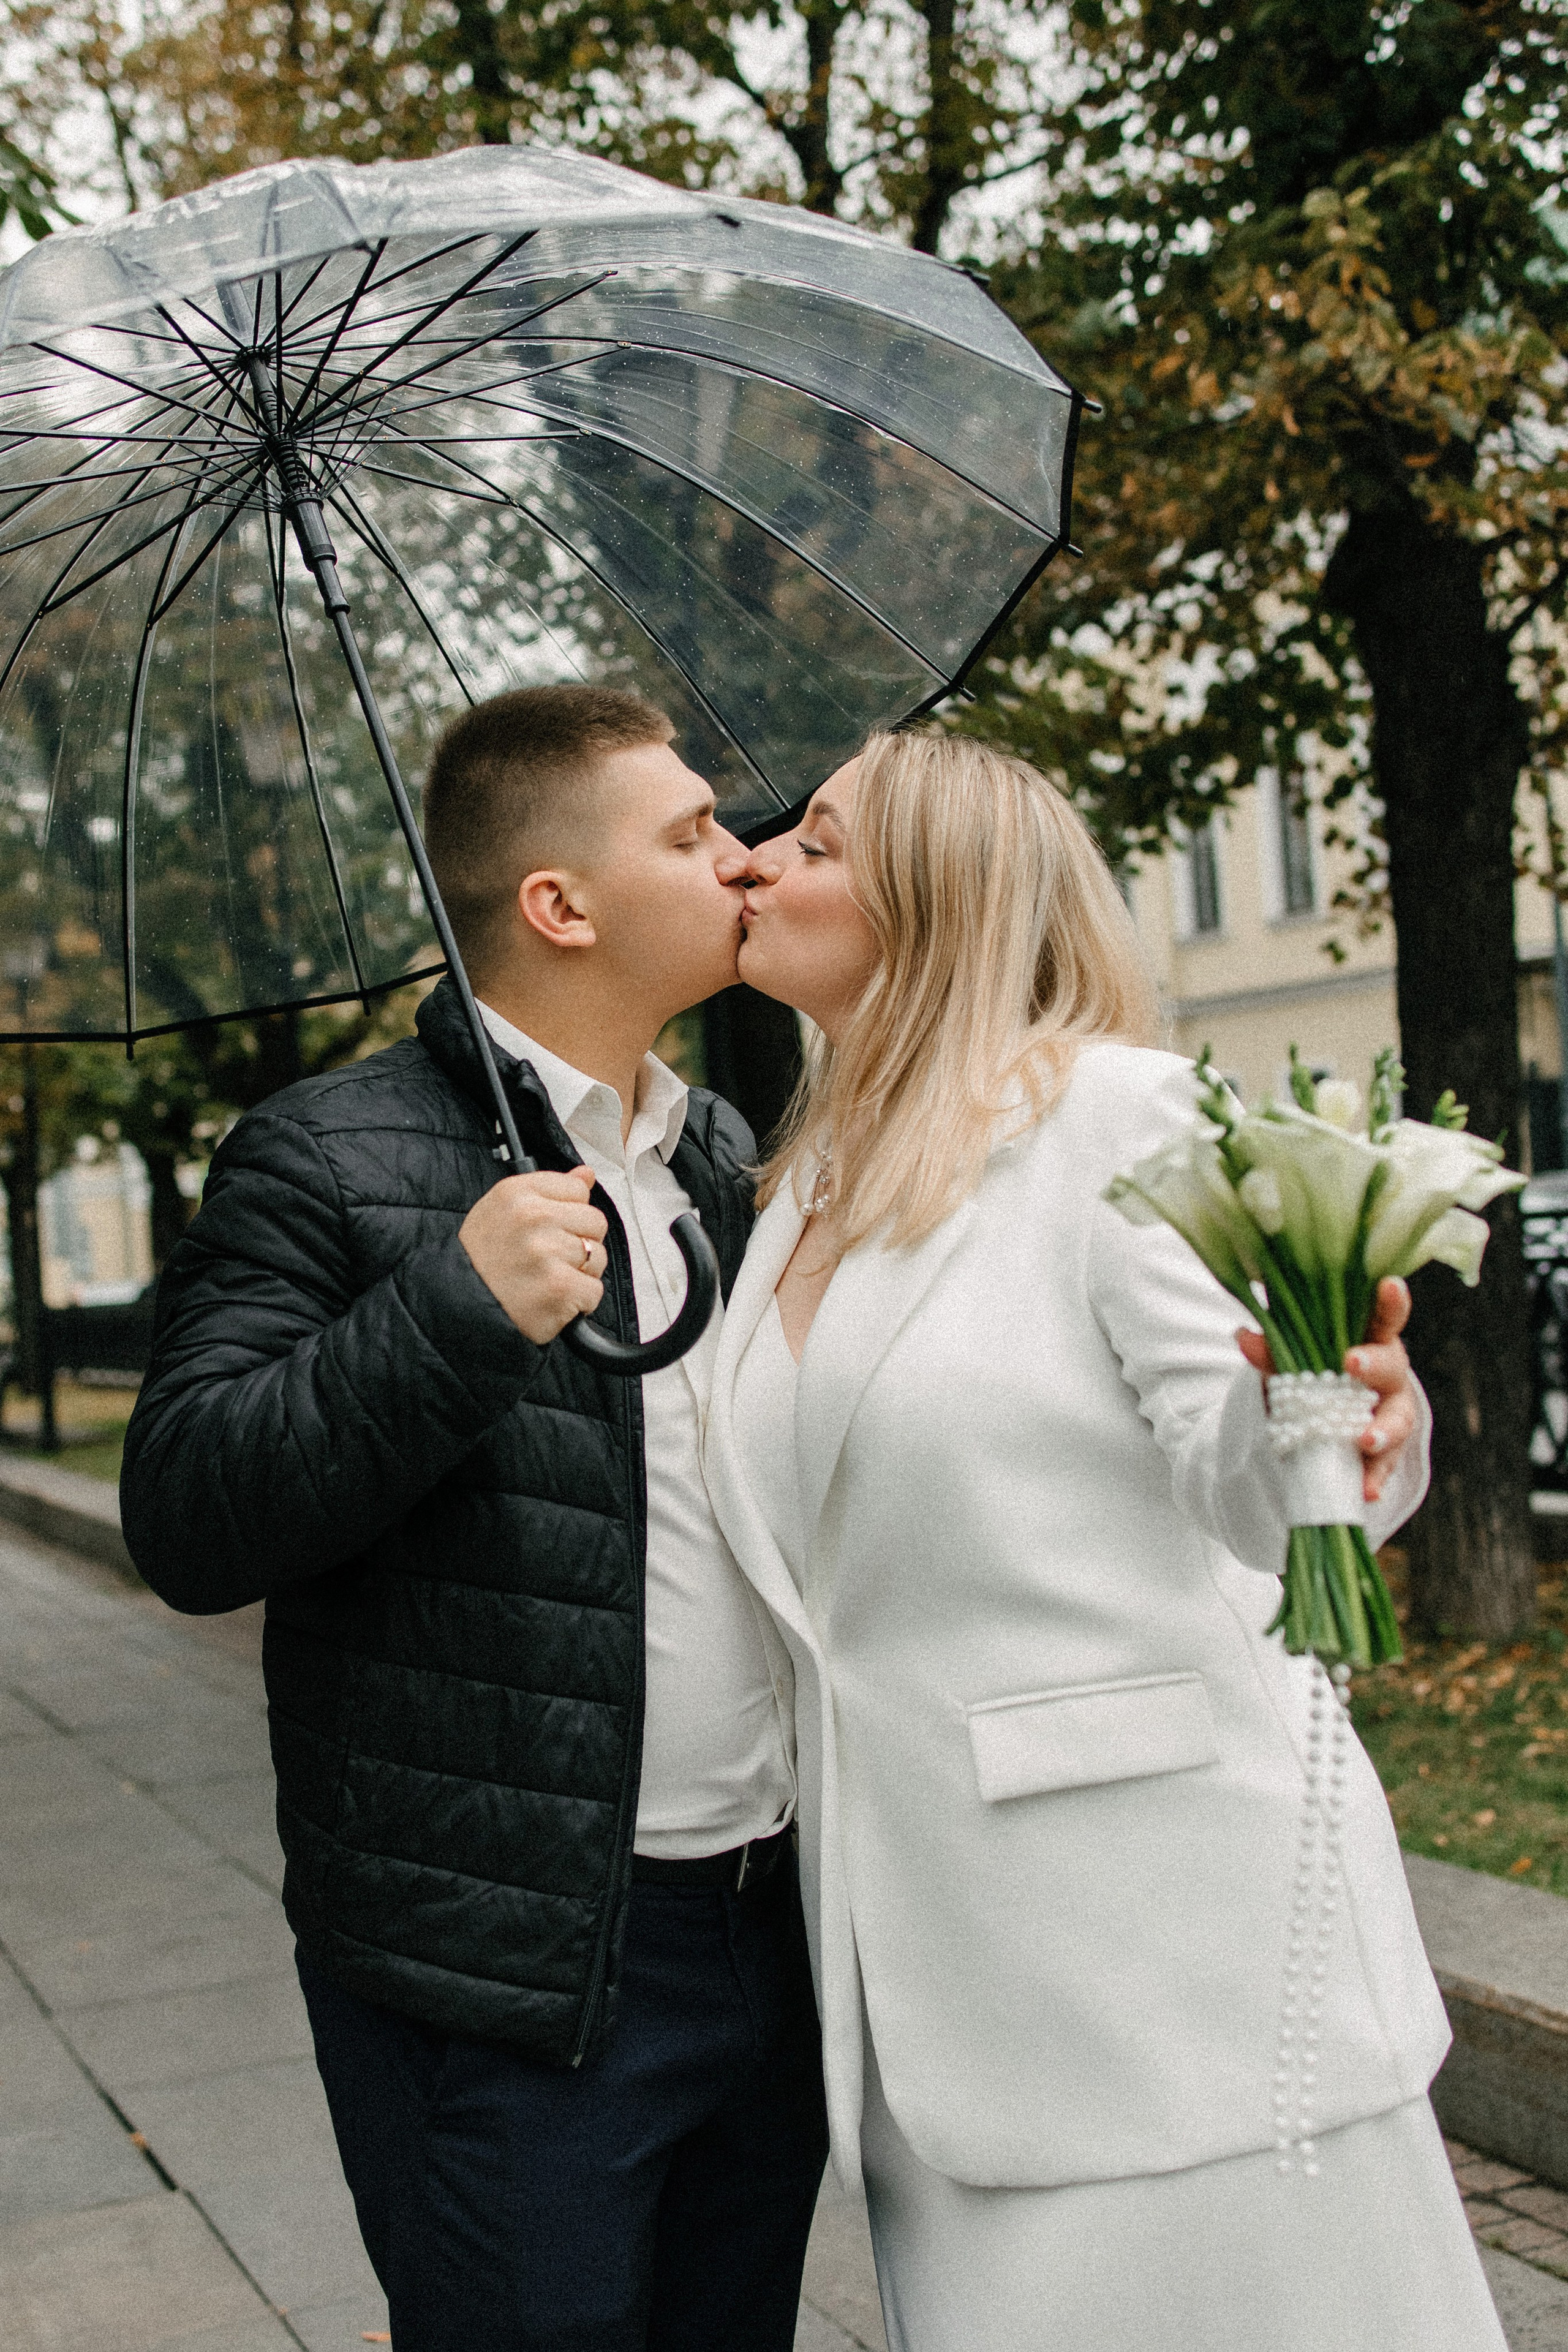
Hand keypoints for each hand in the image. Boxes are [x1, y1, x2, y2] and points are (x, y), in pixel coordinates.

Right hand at [459, 1167, 607, 1343]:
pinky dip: (579, 1302)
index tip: (549, 1230)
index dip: (569, 1214)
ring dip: (581, 1273)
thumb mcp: (504, 1211)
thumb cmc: (483, 1260)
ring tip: (547, 1279)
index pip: (577, 1189)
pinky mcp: (559, 1287)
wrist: (459, 1307)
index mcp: (517, 1193)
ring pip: (598, 1256)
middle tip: (548, 1260)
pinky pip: (595, 1289)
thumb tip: (586, 1174)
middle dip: (579, 1243)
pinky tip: (552, 1300)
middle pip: (595, 1221)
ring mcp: (546, 1253)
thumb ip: (549, 1190)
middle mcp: (532, 1217)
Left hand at [1237, 1276, 1417, 1504]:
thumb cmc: (1318, 1372)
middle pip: (1392, 1368)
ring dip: (1382, 1430)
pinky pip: (1384, 1466)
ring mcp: (1392, 1415)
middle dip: (1374, 1365)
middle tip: (1353, 1362)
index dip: (1390, 1301)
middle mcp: (1389, 1376)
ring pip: (1397, 1421)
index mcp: (1371, 1340)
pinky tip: (1366, 1491)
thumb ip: (1273, 1350)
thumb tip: (1243, 1335)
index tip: (1388, 1284)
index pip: (1384, 1317)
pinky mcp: (1387, 1453)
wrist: (1327, 1417)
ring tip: (1365, 1441)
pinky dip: (1374, 1478)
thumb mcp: (1293, 1360)